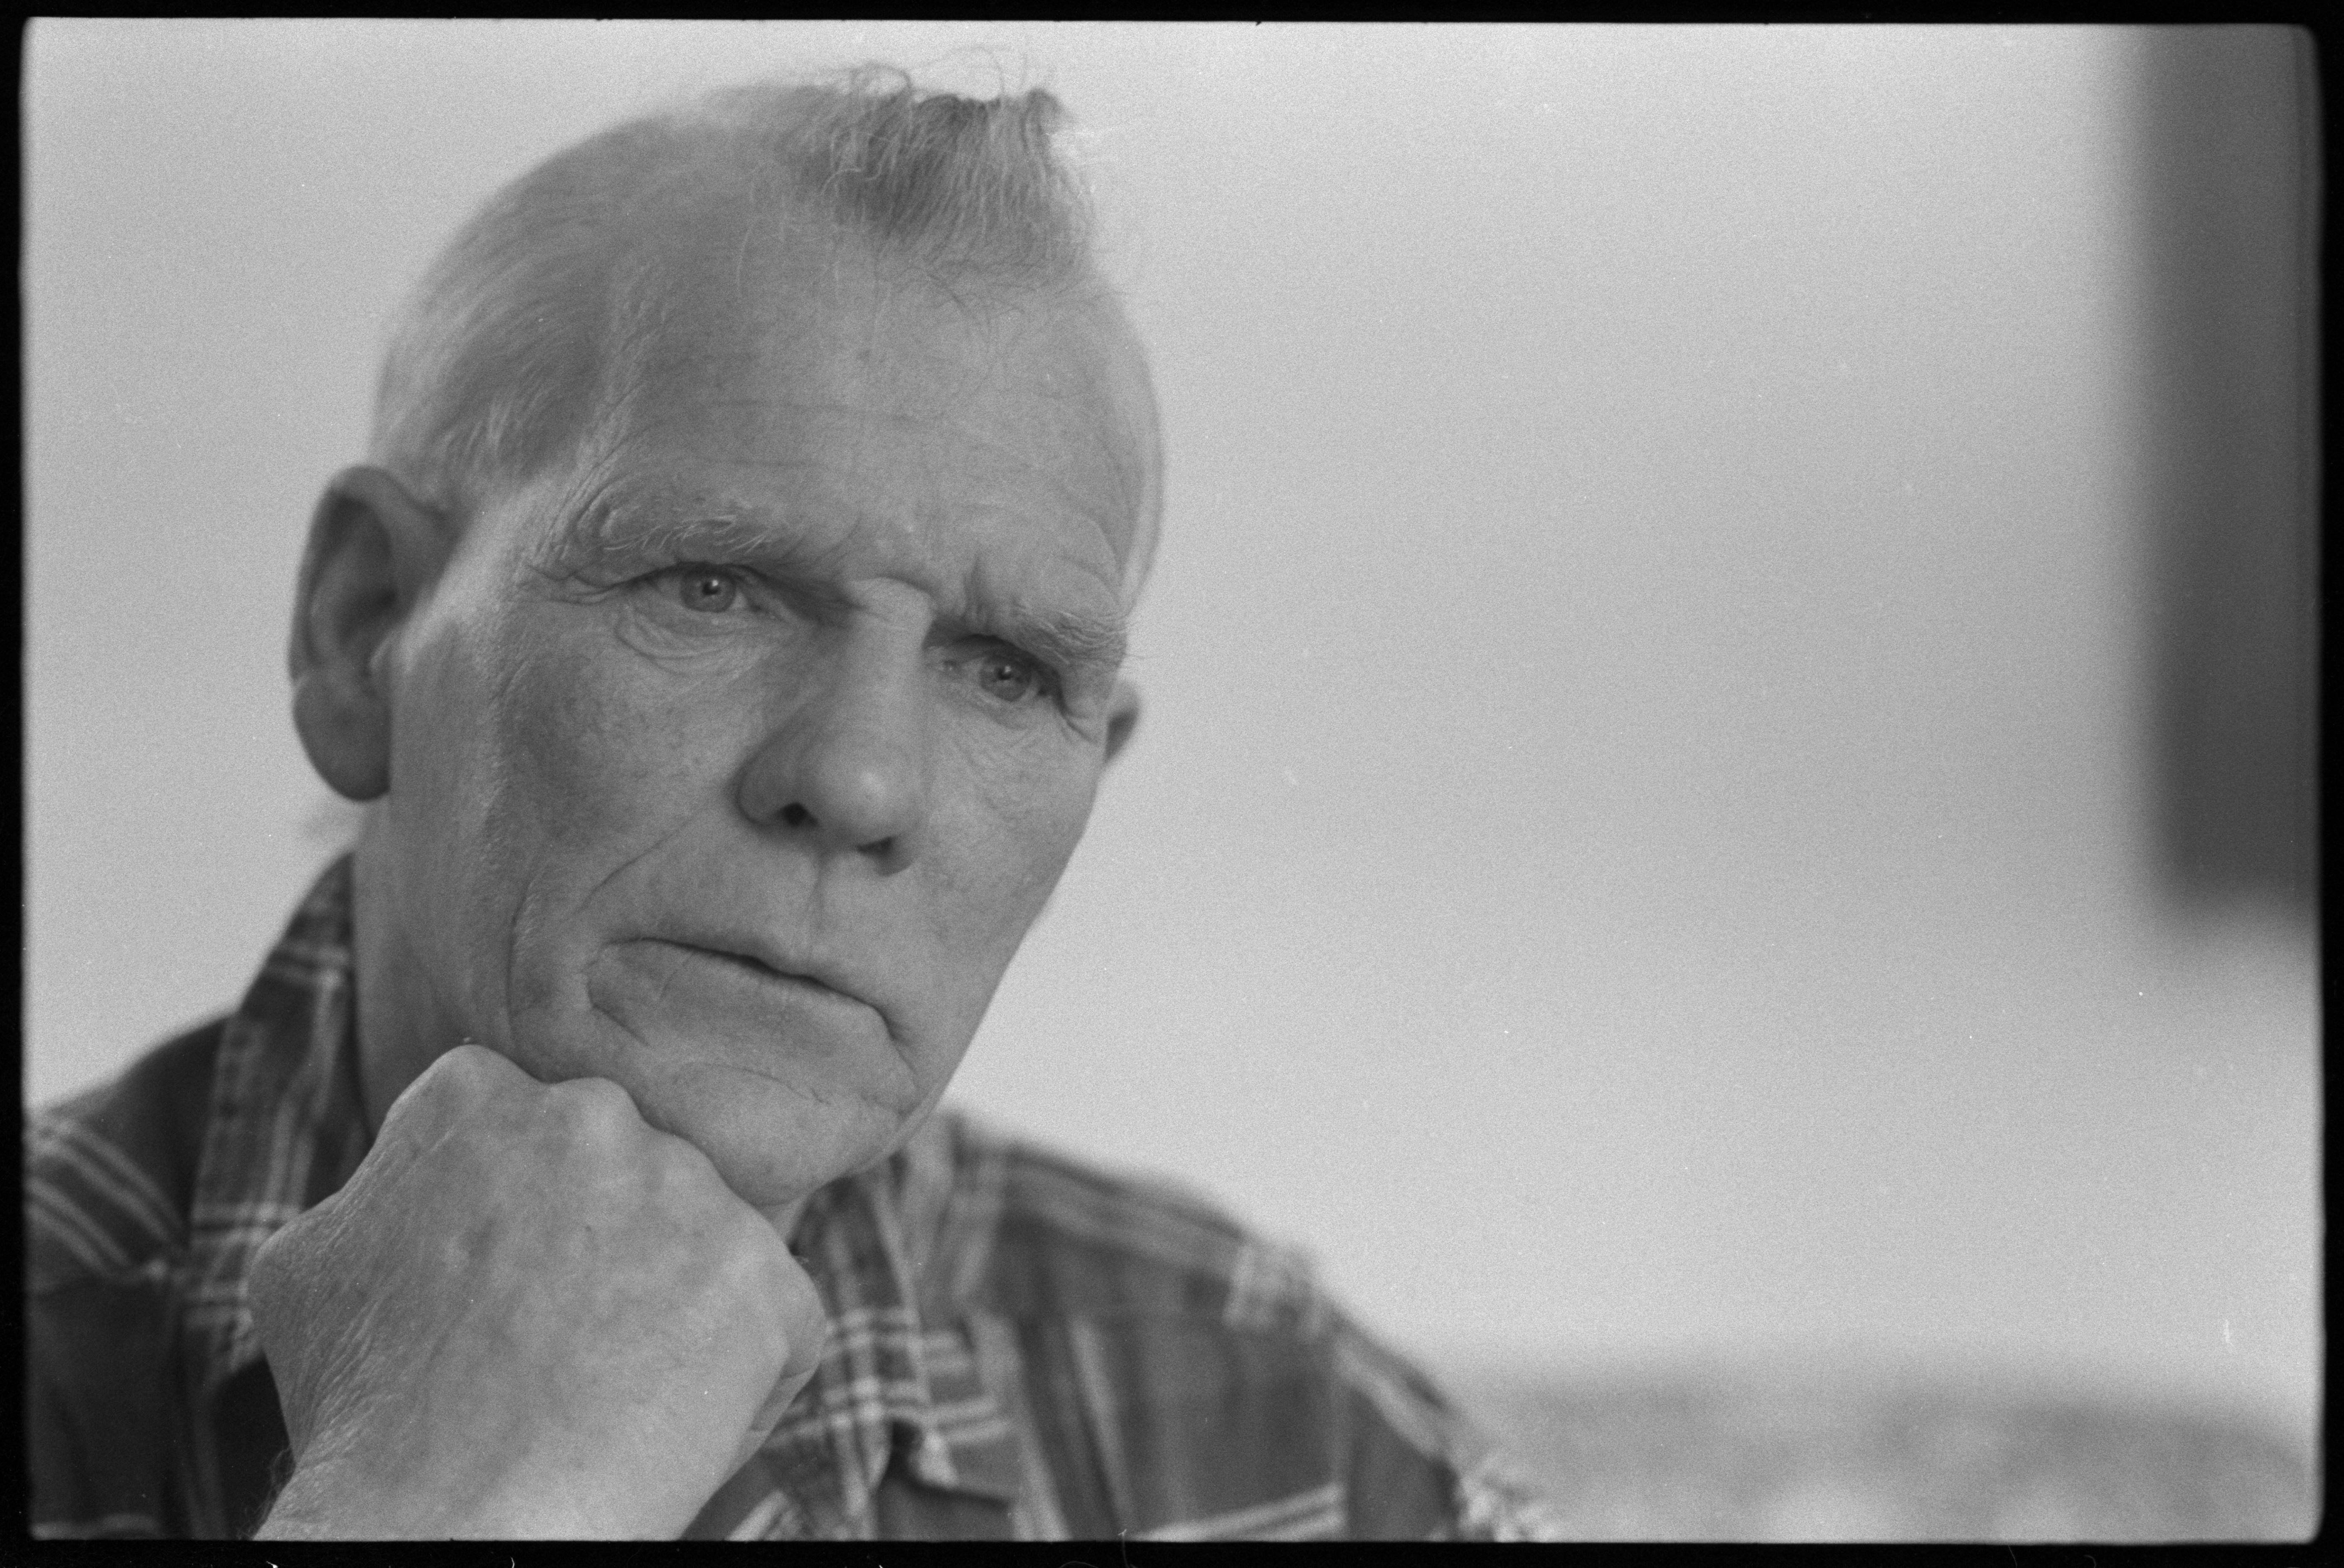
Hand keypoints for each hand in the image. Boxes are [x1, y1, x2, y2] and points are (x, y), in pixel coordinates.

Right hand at [248, 1043, 825, 1538]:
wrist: (442, 1520)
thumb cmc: (362, 1411)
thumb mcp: (310, 1266)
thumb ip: (378, 1191)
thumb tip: (407, 1183)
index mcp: (479, 1092)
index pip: (524, 1128)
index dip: (514, 1214)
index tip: (496, 1283)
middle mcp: (596, 1114)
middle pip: (621, 1178)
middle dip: (601, 1249)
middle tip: (553, 1345)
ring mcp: (694, 1193)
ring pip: (700, 1246)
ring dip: (669, 1310)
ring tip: (603, 1393)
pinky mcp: (769, 1281)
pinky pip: (772, 1322)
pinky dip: (738, 1380)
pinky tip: (665, 1426)